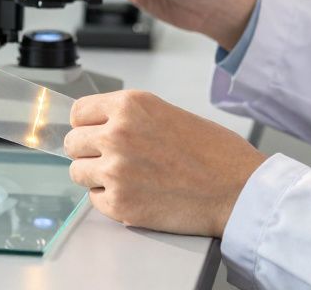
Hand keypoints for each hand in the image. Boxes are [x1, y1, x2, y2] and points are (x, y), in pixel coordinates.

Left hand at [64, 90, 265, 236]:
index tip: (92, 133)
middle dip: (89, 151)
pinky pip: (94, 199)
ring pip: (77, 172)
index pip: (78, 113)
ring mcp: (115, 170)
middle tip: (111, 159)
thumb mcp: (167, 113)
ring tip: (125, 178)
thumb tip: (98, 126)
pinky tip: (136, 194)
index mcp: (129, 106)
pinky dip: (110, 200)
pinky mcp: (119, 204)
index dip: (86, 125)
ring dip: (95, 176)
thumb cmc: (214, 153)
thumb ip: (129, 117)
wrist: (238, 189)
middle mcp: (116, 134)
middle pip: (73, 143)